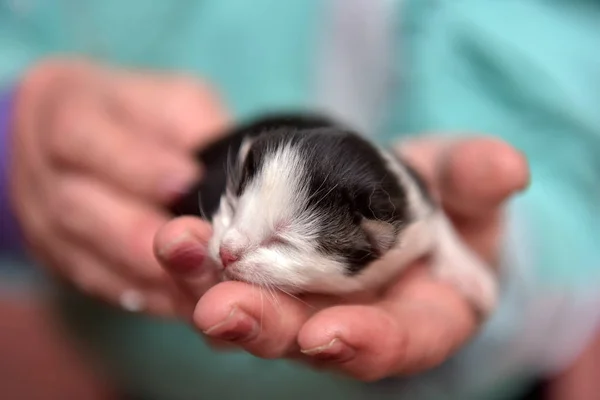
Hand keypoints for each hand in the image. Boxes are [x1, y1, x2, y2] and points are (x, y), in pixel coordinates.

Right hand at [9, 58, 228, 316]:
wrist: (81, 143)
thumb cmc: (140, 116)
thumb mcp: (170, 100)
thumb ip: (193, 128)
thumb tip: (237, 175)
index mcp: (66, 116)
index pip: (83, 141)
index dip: (137, 166)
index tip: (188, 181)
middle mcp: (45, 175)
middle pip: (79, 211)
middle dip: (147, 238)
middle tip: (207, 250)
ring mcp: (47, 227)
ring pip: (91, 261)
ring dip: (153, 279)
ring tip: (208, 284)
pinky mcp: (67, 263)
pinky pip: (105, 288)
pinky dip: (150, 298)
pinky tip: (189, 303)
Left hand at [154, 135, 528, 379]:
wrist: (389, 195)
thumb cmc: (442, 199)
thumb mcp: (465, 184)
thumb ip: (476, 181)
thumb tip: (506, 167)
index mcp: (416, 317)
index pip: (398, 344)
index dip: (367, 343)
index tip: (331, 334)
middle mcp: (351, 321)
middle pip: (308, 338)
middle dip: (267, 326)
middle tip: (222, 311)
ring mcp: (301, 303)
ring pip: (254, 310)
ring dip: (211, 289)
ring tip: (178, 254)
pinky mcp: (262, 276)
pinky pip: (225, 276)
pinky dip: (197, 262)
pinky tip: (172, 240)